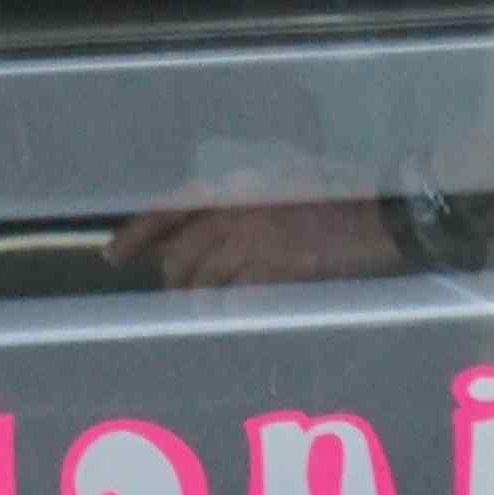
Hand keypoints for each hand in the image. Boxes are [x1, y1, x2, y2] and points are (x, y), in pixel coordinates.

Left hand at [109, 167, 403, 290]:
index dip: (137, 234)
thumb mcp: (288, 176)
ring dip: (199, 302)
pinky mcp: (274, 269)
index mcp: (237, 183)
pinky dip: (229, 312)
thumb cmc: (343, 193)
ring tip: (204, 313)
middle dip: (174, 279)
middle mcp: (236, 210)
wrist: (381, 215)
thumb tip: (216, 220)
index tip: (112, 255)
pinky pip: (234, 299)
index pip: (170, 209)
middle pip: (181, 254)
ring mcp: (253, 240)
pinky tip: (232, 319)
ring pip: (203, 281)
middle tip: (177, 294)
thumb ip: (249, 195)